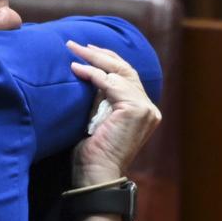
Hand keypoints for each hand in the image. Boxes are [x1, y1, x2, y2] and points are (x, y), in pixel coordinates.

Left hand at [66, 41, 161, 186]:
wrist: (96, 176)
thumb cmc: (91, 155)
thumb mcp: (97, 120)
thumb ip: (99, 100)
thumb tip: (87, 75)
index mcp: (142, 111)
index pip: (127, 77)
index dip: (107, 61)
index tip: (86, 50)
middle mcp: (149, 108)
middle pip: (125, 70)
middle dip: (100, 54)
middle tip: (76, 44)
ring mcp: (145, 108)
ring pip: (119, 72)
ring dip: (94, 58)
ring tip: (73, 49)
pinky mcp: (135, 109)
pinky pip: (110, 83)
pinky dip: (92, 73)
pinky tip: (76, 67)